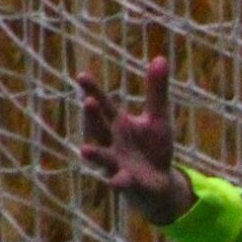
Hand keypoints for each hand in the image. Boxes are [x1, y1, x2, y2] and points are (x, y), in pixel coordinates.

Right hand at [78, 55, 192, 226]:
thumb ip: (156, 91)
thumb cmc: (153, 147)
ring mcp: (117, 164)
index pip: (103, 105)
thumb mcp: (158, 118)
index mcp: (118, 124)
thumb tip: (160, 57)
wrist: (159, 183)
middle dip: (93, 118)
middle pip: (98, 129)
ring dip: (94, 155)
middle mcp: (112, 142)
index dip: (93, 91)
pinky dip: (118, 181)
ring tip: (84, 150)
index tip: (81, 75)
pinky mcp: (127, 183)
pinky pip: (120, 182)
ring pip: (103, 158)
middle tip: (89, 102)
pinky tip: (116, 181)